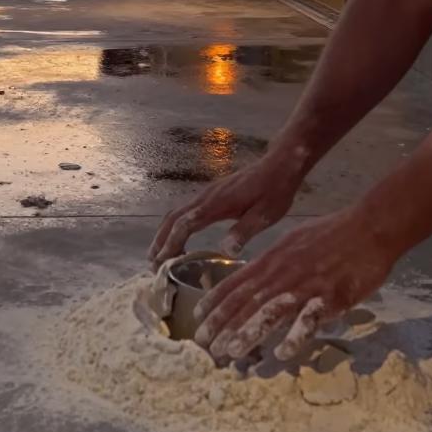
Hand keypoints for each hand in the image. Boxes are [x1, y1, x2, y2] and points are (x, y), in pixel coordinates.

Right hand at [148, 150, 304, 268]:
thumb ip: (244, 231)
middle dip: (160, 241)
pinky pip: (185, 211)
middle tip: (153, 266)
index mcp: (216, 204)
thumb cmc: (274, 191)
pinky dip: (174, 227)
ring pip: (176, 214)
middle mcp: (205, 197)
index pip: (185, 224)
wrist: (278, 166)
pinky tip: (178, 239)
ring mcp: (206, 194)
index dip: (172, 244)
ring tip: (158, 256)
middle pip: (173, 219)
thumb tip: (226, 251)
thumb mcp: (265, 215)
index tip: (162, 263)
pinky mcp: (210, 195)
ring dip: (164, 234)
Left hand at [193, 209, 395, 363]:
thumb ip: (274, 260)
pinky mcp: (331, 297)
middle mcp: (283, 272)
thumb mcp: (294, 240)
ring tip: (230, 352)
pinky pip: (309, 320)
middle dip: (223, 323)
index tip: (198, 317)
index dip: (216, 301)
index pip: (237, 282)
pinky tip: (282, 353)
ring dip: (248, 332)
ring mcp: (305, 285)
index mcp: (273, 258)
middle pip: (247, 300)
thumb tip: (257, 274)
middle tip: (203, 344)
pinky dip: (295, 336)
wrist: (368, 227)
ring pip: (270, 311)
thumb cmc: (332, 233)